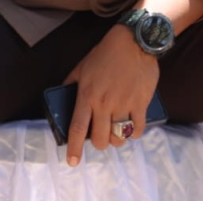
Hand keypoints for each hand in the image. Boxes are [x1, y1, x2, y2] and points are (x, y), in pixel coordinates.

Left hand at [62, 26, 158, 166]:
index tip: (72, 162)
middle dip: (100, 143)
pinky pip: (137, 129)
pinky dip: (134, 134)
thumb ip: (70, 84)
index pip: (78, 128)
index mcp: (87, 95)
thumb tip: (62, 97)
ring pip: (119, 137)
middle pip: (100, 138)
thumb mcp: (82, 66)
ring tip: (117, 134)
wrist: (134, 41)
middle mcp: (104, 103)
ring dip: (117, 140)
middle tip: (101, 137)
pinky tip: (132, 129)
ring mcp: (124, 103)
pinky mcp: (141, 102)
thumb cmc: (106, 53)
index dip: (74, 148)